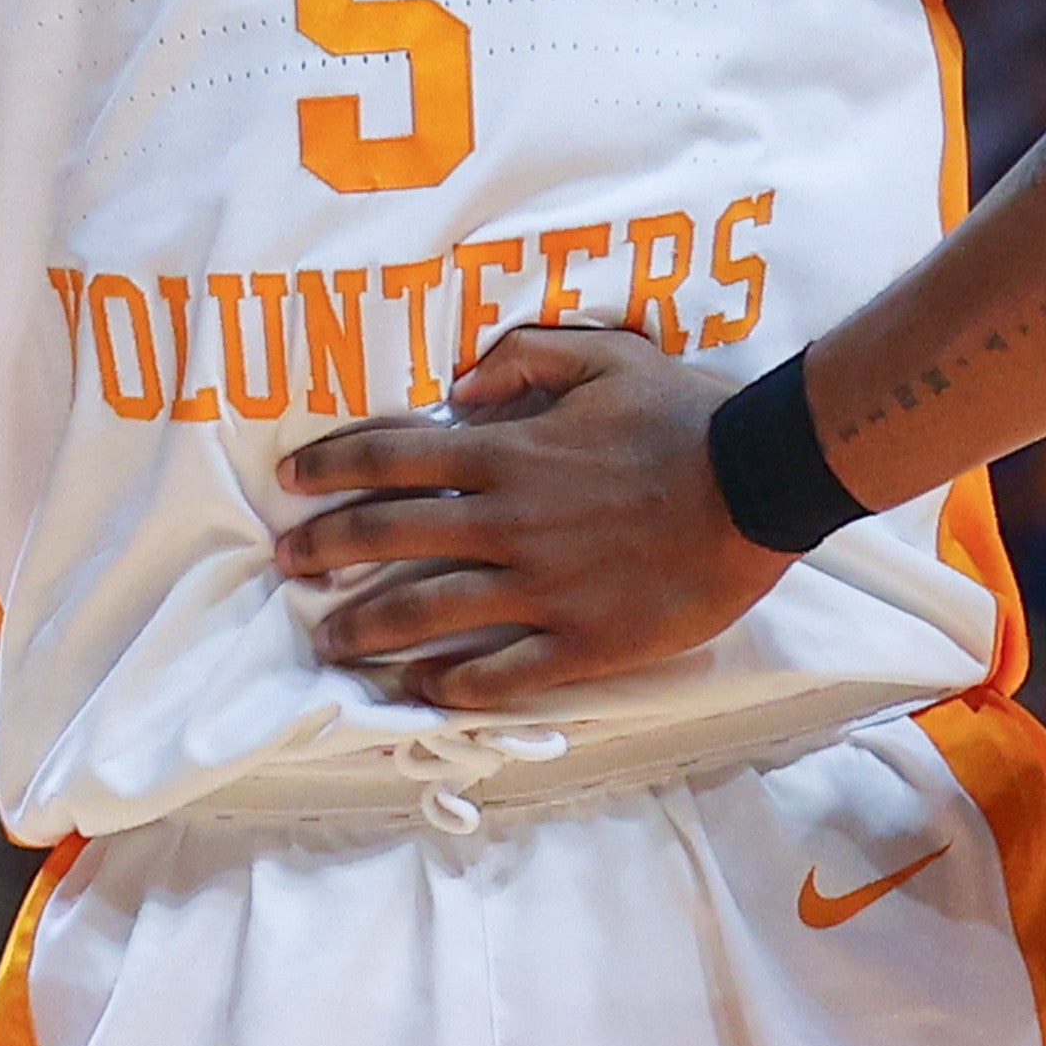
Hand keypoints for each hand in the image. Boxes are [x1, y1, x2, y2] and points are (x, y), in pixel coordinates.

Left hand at [272, 327, 791, 705]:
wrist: (759, 484)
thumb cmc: (686, 415)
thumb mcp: (606, 355)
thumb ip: (527, 357)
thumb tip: (464, 378)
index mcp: (509, 453)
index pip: (394, 456)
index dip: (333, 465)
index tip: (293, 479)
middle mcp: (509, 522)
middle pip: (390, 536)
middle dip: (326, 549)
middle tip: (286, 563)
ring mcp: (542, 587)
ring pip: (427, 612)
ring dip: (366, 628)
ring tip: (328, 641)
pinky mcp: (581, 641)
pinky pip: (500, 672)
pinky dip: (451, 685)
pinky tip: (419, 689)